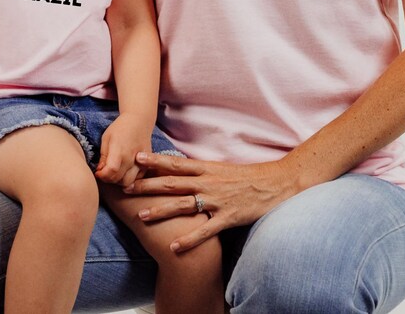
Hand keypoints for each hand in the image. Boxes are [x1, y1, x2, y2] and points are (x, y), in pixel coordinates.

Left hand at [94, 113, 151, 187]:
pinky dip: (129, 179)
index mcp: (120, 150)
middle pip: (118, 179)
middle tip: (105, 172)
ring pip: (128, 182)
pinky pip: (137, 179)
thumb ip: (103, 156)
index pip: (111, 171)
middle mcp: (132, 158)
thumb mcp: (107, 138)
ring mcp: (141, 162)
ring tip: (114, 173)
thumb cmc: (120, 128)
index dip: (102, 175)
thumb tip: (100, 171)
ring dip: (119, 181)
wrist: (139, 121)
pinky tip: (124, 172)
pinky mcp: (147, 164)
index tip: (98, 172)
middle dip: (108, 179)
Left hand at [124, 153, 298, 251]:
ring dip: (162, 211)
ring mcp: (218, 200)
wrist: (277, 184)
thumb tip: (181, 170)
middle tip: (127, 188)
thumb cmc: (249, 177)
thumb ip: (202, 171)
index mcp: (208, 169)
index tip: (136, 158)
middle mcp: (209, 182)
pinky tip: (174, 247)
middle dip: (149, 186)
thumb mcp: (223, 169)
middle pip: (174, 183)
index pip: (177, 163)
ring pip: (184, 205)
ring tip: (142, 216)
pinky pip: (205, 230)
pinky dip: (189, 239)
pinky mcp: (228, 217)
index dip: (156, 161)